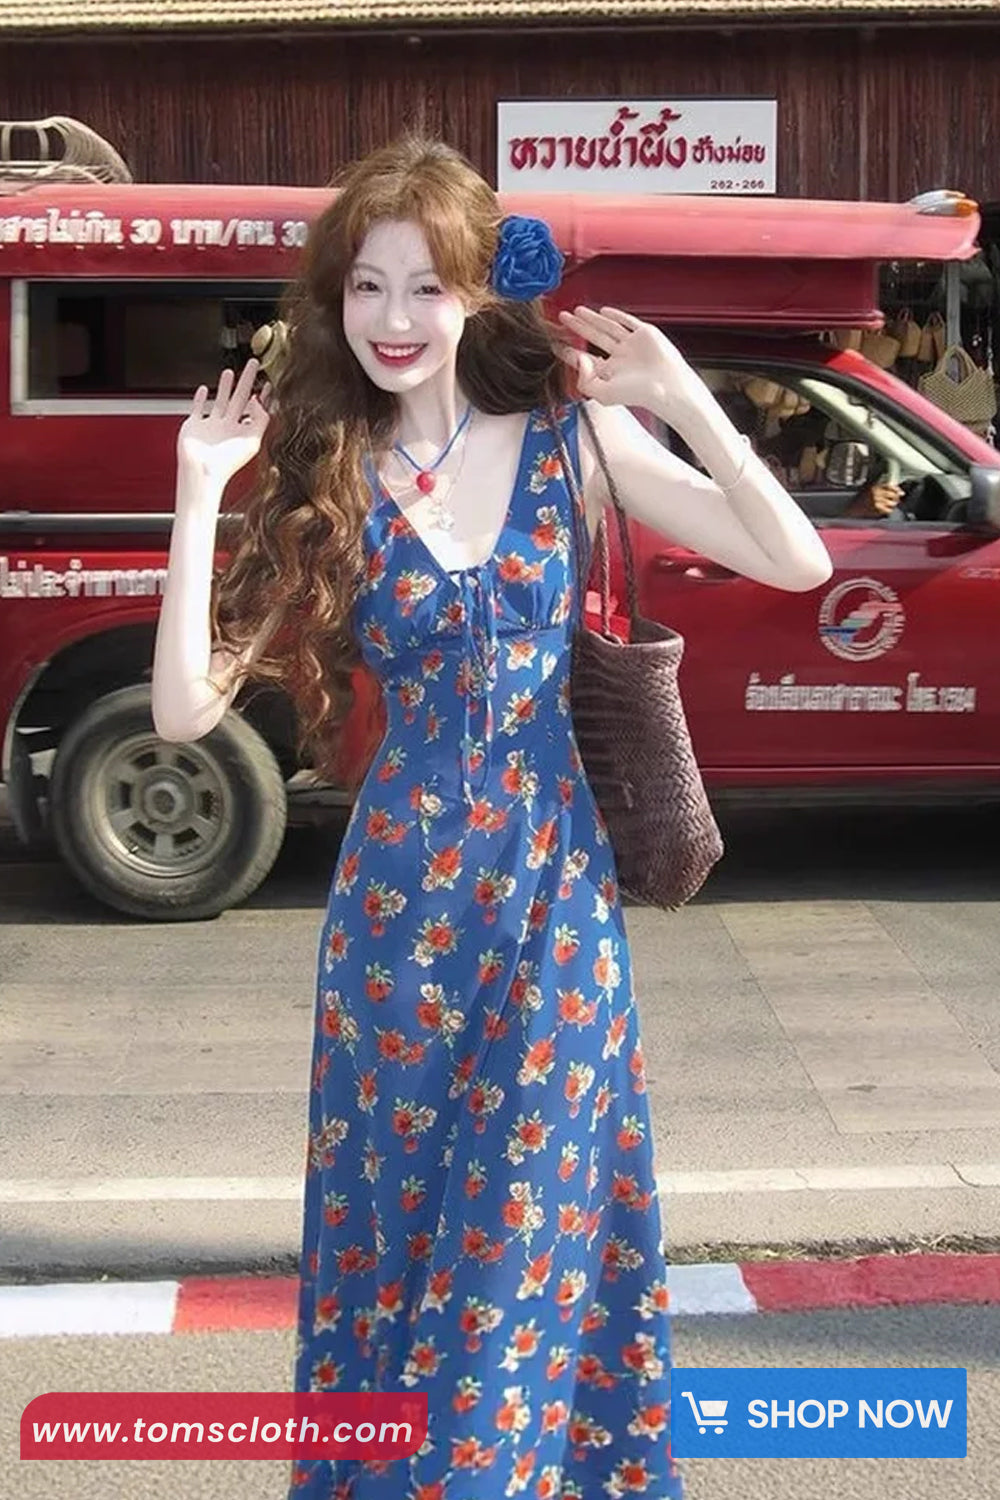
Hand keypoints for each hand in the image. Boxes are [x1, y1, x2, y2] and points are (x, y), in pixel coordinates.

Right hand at [177, 359, 270, 486]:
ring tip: (230, 372)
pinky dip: (200, 398)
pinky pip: (198, 408)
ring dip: (225, 387)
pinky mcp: (194, 425)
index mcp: (242, 432)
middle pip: (239, 398)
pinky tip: (204, 389)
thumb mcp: (252, 441)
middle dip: (246, 381)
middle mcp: (227, 428)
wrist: (202, 473)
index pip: (255, 409)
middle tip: (253, 364)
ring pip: (220, 401)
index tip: (268, 383)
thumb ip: (260, 420)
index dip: (262, 396)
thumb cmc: (227, 464)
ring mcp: (211, 426)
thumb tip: (259, 399)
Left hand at [556, 304, 702, 419]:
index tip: (555, 344)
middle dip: (577, 328)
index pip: (585, 359)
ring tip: (576, 311)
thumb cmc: (638, 395)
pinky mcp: (645, 334)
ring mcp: (632, 345)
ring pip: (608, 328)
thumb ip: (584, 381)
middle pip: (593, 338)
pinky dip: (616, 315)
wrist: (666, 386)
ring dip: (591, 319)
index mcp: (609, 372)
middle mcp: (619, 358)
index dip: (569, 351)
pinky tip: (603, 311)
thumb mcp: (603, 394)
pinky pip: (627, 322)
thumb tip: (579, 359)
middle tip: (562, 318)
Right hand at [849, 481, 903, 518]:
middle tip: (896, 499)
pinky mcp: (876, 509)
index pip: (890, 486)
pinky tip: (886, 509)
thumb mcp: (870, 489)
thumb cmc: (861, 499)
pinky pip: (888, 510)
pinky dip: (889, 510)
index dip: (896, 489)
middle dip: (896, 497)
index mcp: (875, 487)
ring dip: (893, 504)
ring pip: (892, 503)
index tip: (900, 492)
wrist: (853, 508)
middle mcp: (876, 493)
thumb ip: (882, 487)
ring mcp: (877, 502)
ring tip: (890, 504)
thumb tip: (898, 491)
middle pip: (893, 494)